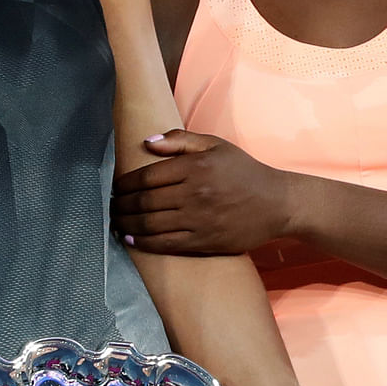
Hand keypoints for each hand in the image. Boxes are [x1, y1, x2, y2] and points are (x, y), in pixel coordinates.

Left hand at [112, 130, 291, 254]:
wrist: (276, 204)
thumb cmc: (244, 171)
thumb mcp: (215, 146)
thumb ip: (180, 141)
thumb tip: (146, 142)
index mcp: (195, 167)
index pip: (147, 176)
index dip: (124, 184)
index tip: (114, 187)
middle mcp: (194, 194)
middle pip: (144, 202)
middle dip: (120, 205)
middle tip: (109, 206)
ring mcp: (198, 220)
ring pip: (150, 224)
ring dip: (126, 223)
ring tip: (115, 221)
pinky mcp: (204, 241)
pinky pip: (166, 244)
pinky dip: (143, 242)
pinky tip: (131, 238)